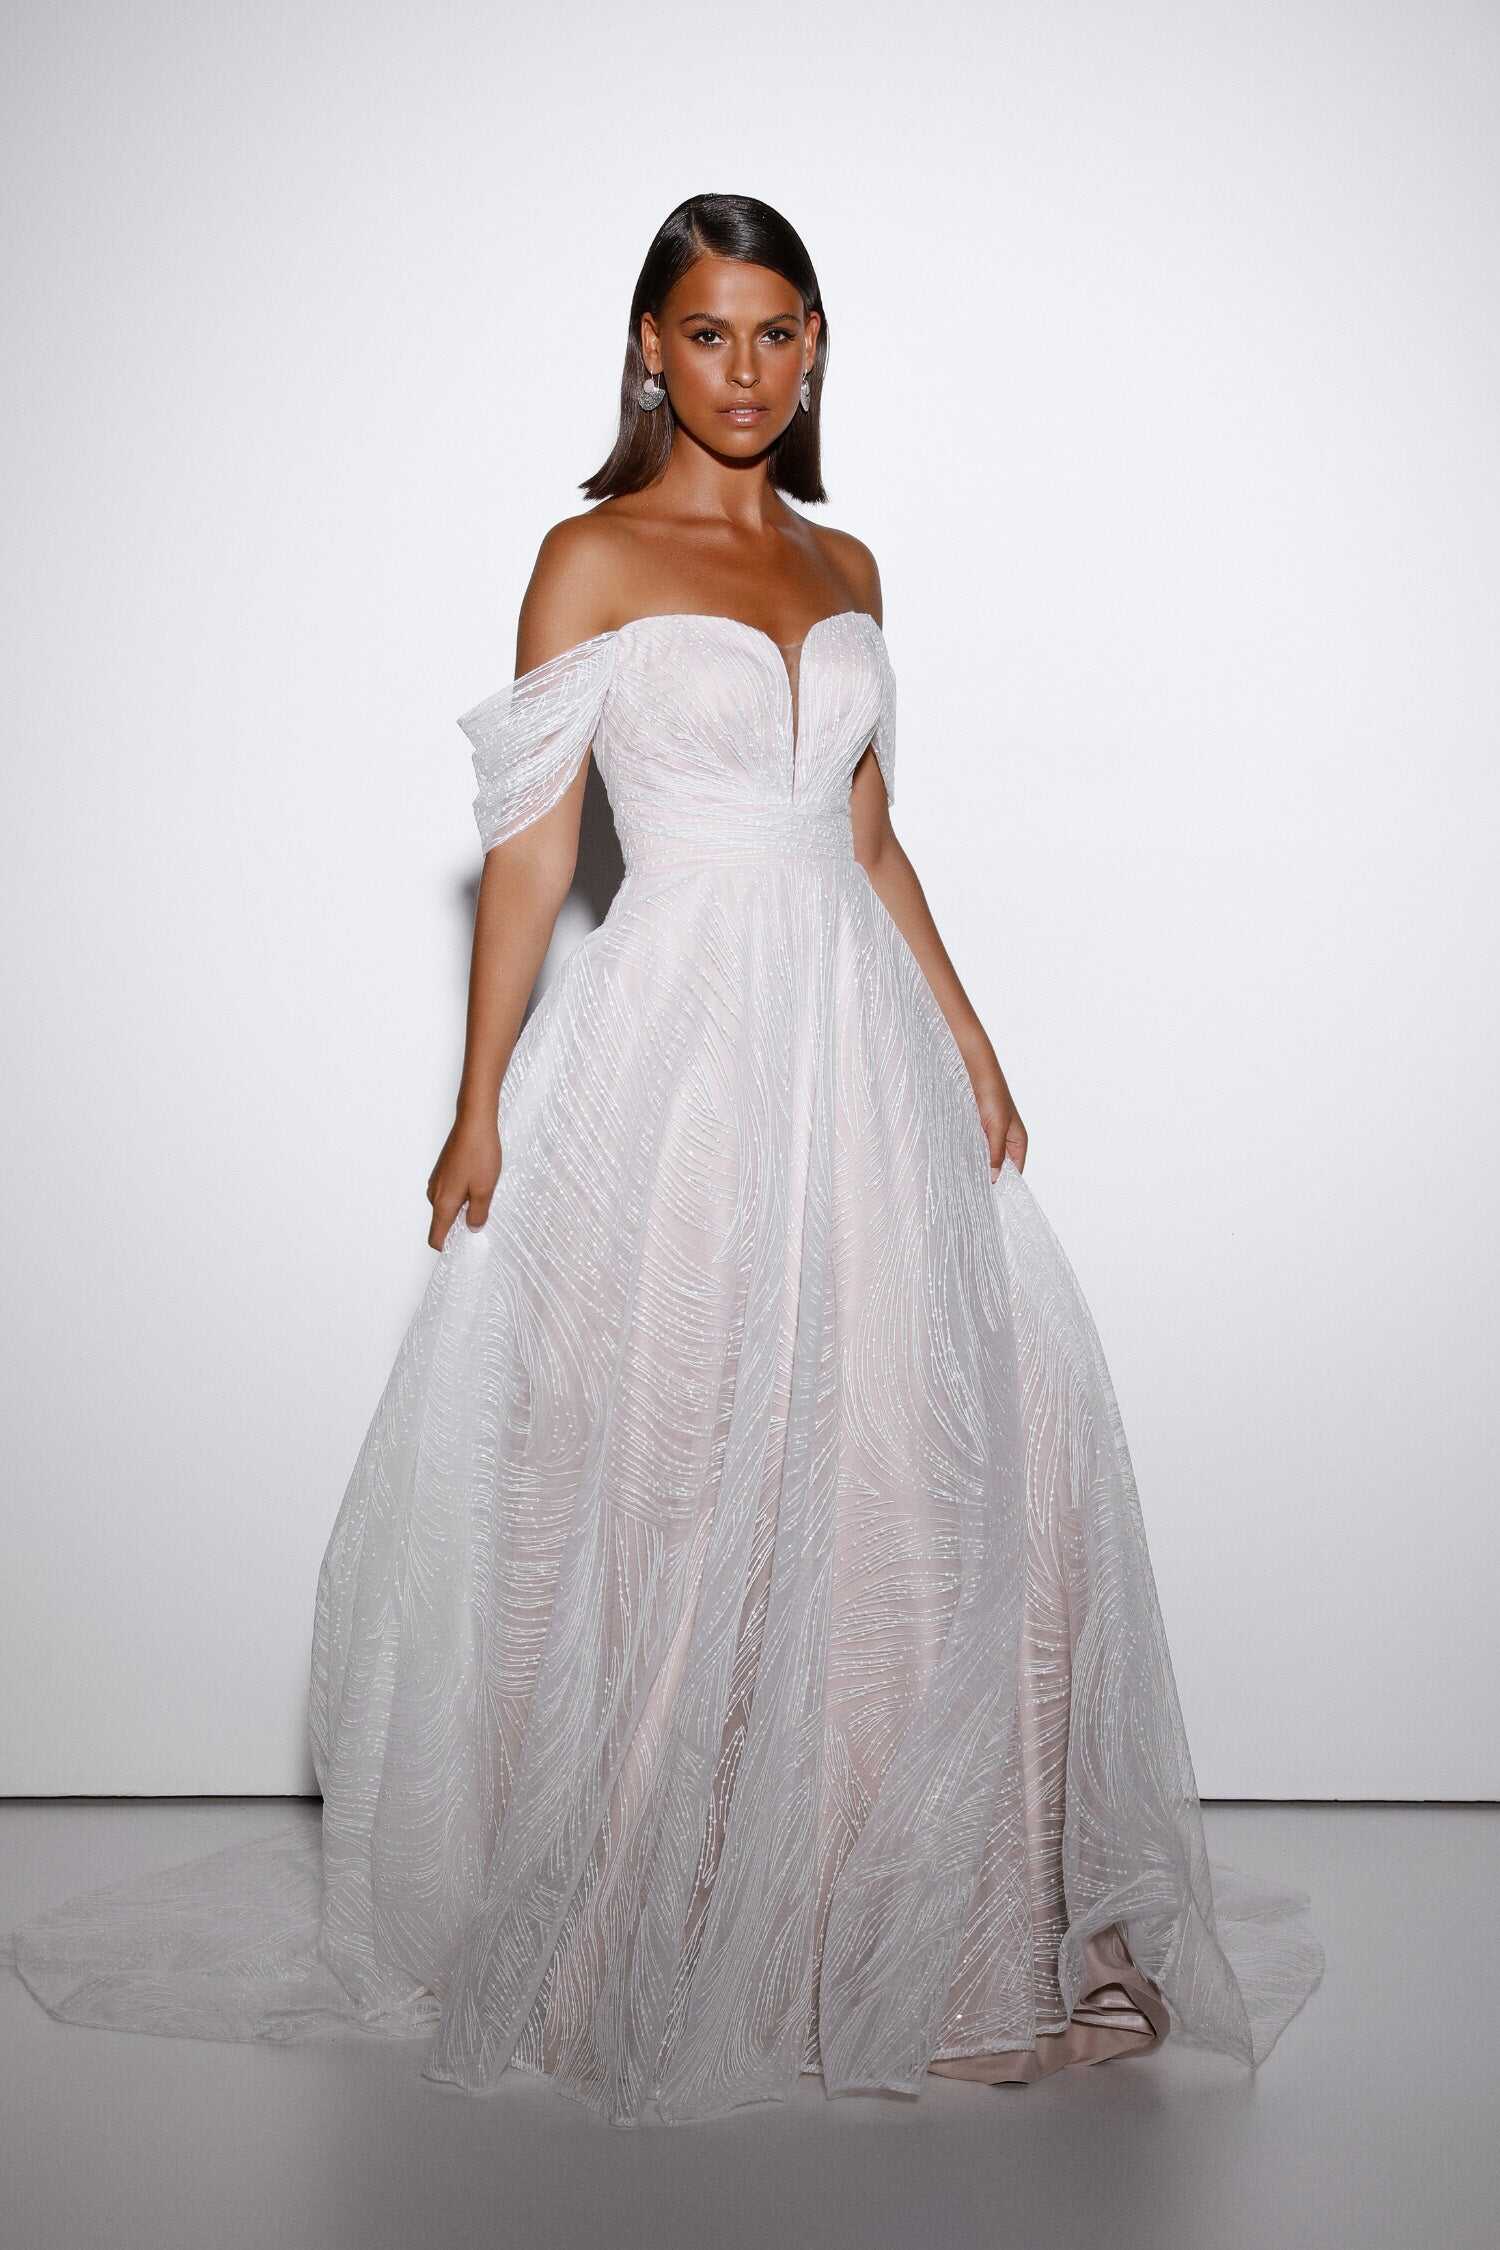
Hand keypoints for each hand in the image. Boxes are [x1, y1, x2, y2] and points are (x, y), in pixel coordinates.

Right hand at [426, 1108, 501, 1249]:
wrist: (474, 1122)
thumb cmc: (479, 1154)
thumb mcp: (484, 1190)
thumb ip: (478, 1214)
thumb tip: (472, 1228)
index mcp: (442, 1203)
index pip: (436, 1237)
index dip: (447, 1248)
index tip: (462, 1251)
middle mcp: (435, 1193)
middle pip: (442, 1222)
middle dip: (459, 1227)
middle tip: (483, 1222)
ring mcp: (437, 1180)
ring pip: (447, 1205)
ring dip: (463, 1208)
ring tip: (484, 1199)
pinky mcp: (443, 1170)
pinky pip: (450, 1191)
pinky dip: (462, 1194)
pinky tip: (479, 1184)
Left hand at [963, 1042, 1027, 1180]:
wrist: (976, 1071)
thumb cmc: (992, 1094)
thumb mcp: (996, 1126)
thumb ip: (995, 1152)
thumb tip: (995, 1177)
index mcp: (1018, 1141)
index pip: (1015, 1171)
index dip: (1004, 1183)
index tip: (988, 1196)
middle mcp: (1006, 1141)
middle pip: (1000, 1167)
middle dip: (988, 1176)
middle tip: (972, 1191)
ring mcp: (991, 1136)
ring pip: (985, 1158)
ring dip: (976, 1166)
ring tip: (963, 1179)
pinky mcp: (977, 1130)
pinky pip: (974, 1148)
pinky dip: (967, 1155)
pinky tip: (958, 1162)